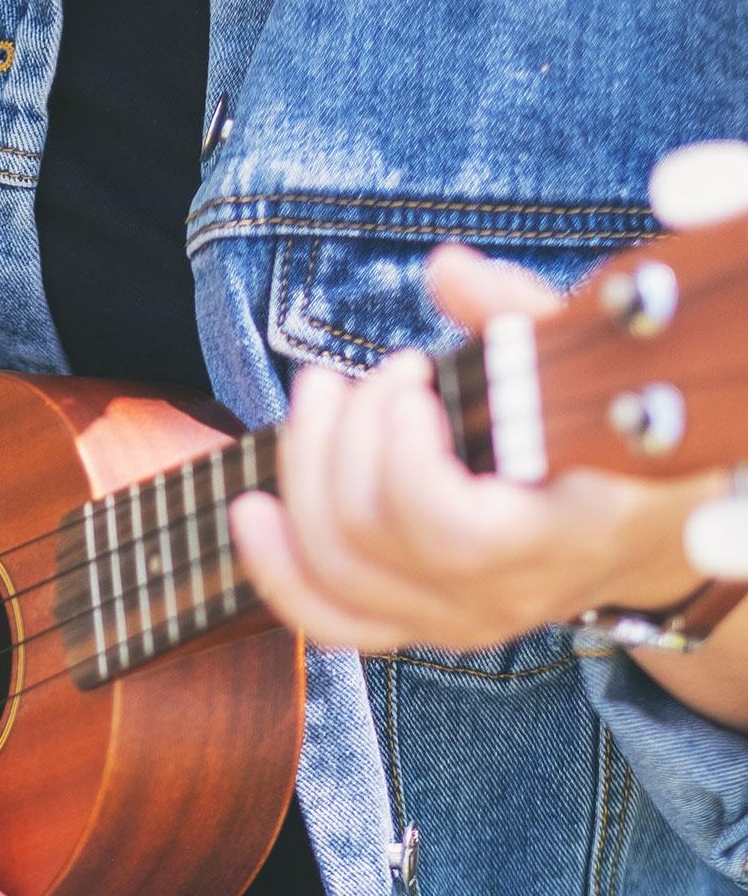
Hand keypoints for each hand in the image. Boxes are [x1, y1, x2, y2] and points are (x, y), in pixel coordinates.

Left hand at [230, 218, 734, 653]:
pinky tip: (250, 514)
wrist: (645, 532)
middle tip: (361, 376)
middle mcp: (496, 598)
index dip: (398, 448)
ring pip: (334, 574)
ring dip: (301, 475)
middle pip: (363, 536)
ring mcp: (450, 622)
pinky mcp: (414, 625)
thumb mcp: (594, 367)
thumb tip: (445, 270)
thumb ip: (521, 316)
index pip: (445, 526)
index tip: (411, 377)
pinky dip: (277, 567)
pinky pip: (329, 619)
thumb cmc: (615, 439)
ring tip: (316, 402)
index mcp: (555, 536)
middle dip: (338, 437)